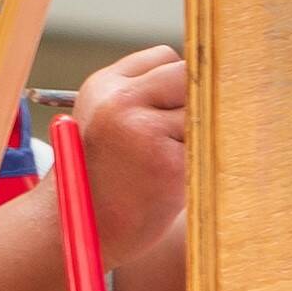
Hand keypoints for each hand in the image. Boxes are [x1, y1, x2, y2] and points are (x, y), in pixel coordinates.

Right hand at [71, 46, 188, 265]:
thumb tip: (211, 74)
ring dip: (199, 135)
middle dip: (193, 102)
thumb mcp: (107, 119)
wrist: (80, 234)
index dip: (176, 85)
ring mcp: (145, 132)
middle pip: (189, 77)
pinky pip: (209, 148)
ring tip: (170, 162)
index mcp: (104, 87)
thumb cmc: (103, 176)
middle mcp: (121, 103)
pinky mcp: (170, 165)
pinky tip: (176, 181)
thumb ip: (145, 92)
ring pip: (203, 112)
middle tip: (179, 136)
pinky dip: (203, 162)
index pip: (166, 57)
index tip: (168, 113)